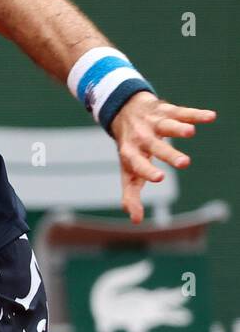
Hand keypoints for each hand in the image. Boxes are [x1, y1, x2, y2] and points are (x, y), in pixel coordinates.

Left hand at [110, 91, 215, 222]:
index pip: (138, 164)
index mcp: (131, 153)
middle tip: (184, 163)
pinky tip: (211, 117)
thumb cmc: (130, 149)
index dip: (147, 171)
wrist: (122, 111)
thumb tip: (135, 220)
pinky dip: (196, 114)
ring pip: (166, 125)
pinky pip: (182, 112)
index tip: (160, 178)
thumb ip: (131, 194)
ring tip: (190, 132)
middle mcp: (142, 137)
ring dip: (178, 128)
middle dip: (168, 154)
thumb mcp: (128, 171)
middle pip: (155, 146)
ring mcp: (154, 123)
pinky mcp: (167, 111)